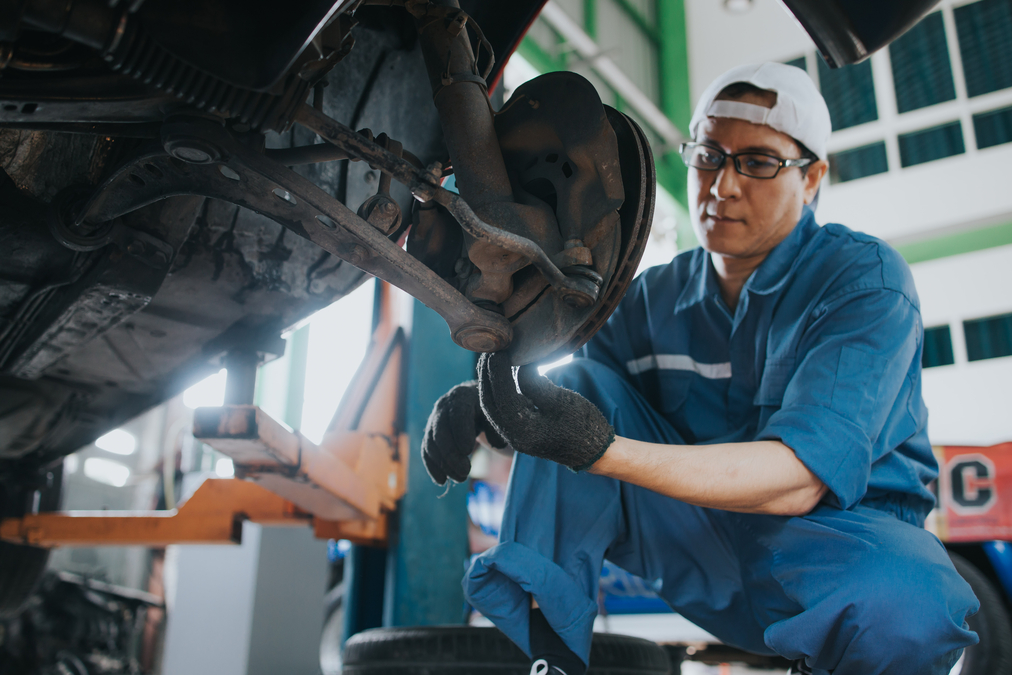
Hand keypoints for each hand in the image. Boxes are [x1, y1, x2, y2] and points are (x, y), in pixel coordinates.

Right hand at [421, 380, 507, 484]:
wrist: (476, 405)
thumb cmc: (490, 411)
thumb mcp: (496, 415)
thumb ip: (497, 427)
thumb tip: (496, 444)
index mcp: (462, 396)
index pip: (458, 414)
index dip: (461, 432)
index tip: (468, 451)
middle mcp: (444, 406)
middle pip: (440, 432)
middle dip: (451, 455)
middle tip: (466, 472)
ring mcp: (434, 420)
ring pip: (431, 444)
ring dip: (444, 464)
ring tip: (461, 478)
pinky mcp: (430, 434)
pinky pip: (426, 451)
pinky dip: (432, 467)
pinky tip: (442, 481)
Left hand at [478, 352, 613, 470]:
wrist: (595, 452)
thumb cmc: (583, 426)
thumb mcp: (561, 400)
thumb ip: (535, 384)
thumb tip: (518, 365)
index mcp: (523, 430)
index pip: (501, 395)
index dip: (497, 370)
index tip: (498, 349)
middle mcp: (513, 436)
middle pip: (489, 401)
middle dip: (487, 374)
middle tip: (491, 349)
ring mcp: (515, 436)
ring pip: (493, 406)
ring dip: (490, 382)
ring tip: (494, 358)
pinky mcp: (520, 432)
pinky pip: (501, 409)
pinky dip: (499, 391)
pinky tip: (503, 375)